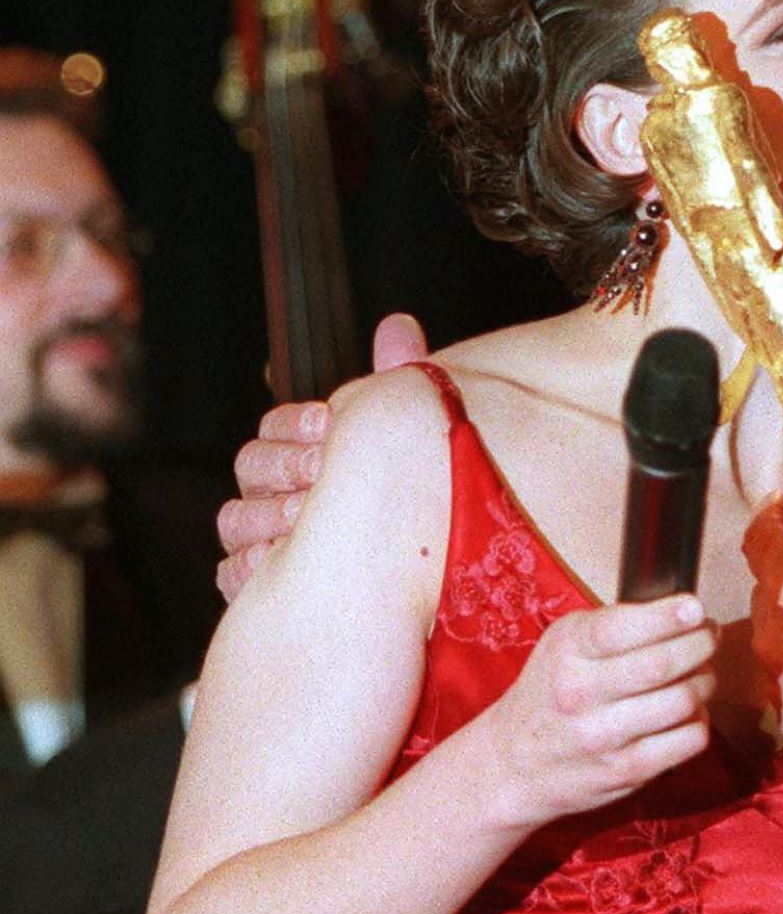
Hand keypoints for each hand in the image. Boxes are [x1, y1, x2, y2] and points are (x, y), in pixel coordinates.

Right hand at [215, 313, 428, 600]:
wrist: (417, 589)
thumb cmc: (409, 501)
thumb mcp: (408, 439)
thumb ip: (397, 381)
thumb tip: (399, 324)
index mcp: (303, 453)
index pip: (275, 426)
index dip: (296, 424)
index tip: (330, 424)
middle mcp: (274, 492)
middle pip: (251, 465)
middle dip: (286, 466)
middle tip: (323, 473)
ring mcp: (260, 540)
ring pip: (236, 518)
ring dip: (271, 515)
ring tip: (310, 518)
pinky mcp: (256, 589)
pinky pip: (233, 573)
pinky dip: (255, 566)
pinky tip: (286, 562)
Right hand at [477, 594, 717, 830]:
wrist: (513, 765)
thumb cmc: (549, 695)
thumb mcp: (562, 645)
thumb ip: (612, 624)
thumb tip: (680, 611)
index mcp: (567, 652)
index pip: (621, 629)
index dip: (668, 616)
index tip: (695, 607)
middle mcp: (582, 694)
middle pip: (663, 664)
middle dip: (701, 643)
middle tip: (708, 635)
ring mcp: (604, 737)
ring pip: (683, 700)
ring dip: (705, 680)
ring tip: (700, 672)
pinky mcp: (626, 771)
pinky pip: (688, 740)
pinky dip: (699, 720)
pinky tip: (687, 712)